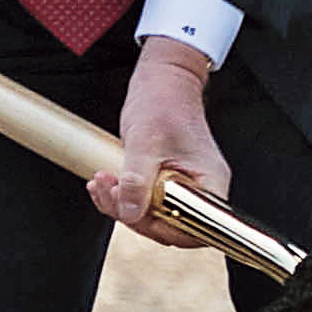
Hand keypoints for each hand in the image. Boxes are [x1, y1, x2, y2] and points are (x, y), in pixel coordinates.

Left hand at [91, 38, 230, 250]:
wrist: (161, 81)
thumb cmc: (162, 103)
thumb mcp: (145, 143)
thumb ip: (137, 181)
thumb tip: (130, 214)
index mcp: (210, 183)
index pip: (197, 229)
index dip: (165, 229)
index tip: (135, 215)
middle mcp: (202, 189)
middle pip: (171, 225)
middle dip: (134, 214)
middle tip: (109, 192)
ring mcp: (185, 186)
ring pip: (154, 215)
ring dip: (122, 204)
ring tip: (101, 182)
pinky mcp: (167, 182)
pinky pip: (146, 201)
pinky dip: (122, 196)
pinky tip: (104, 181)